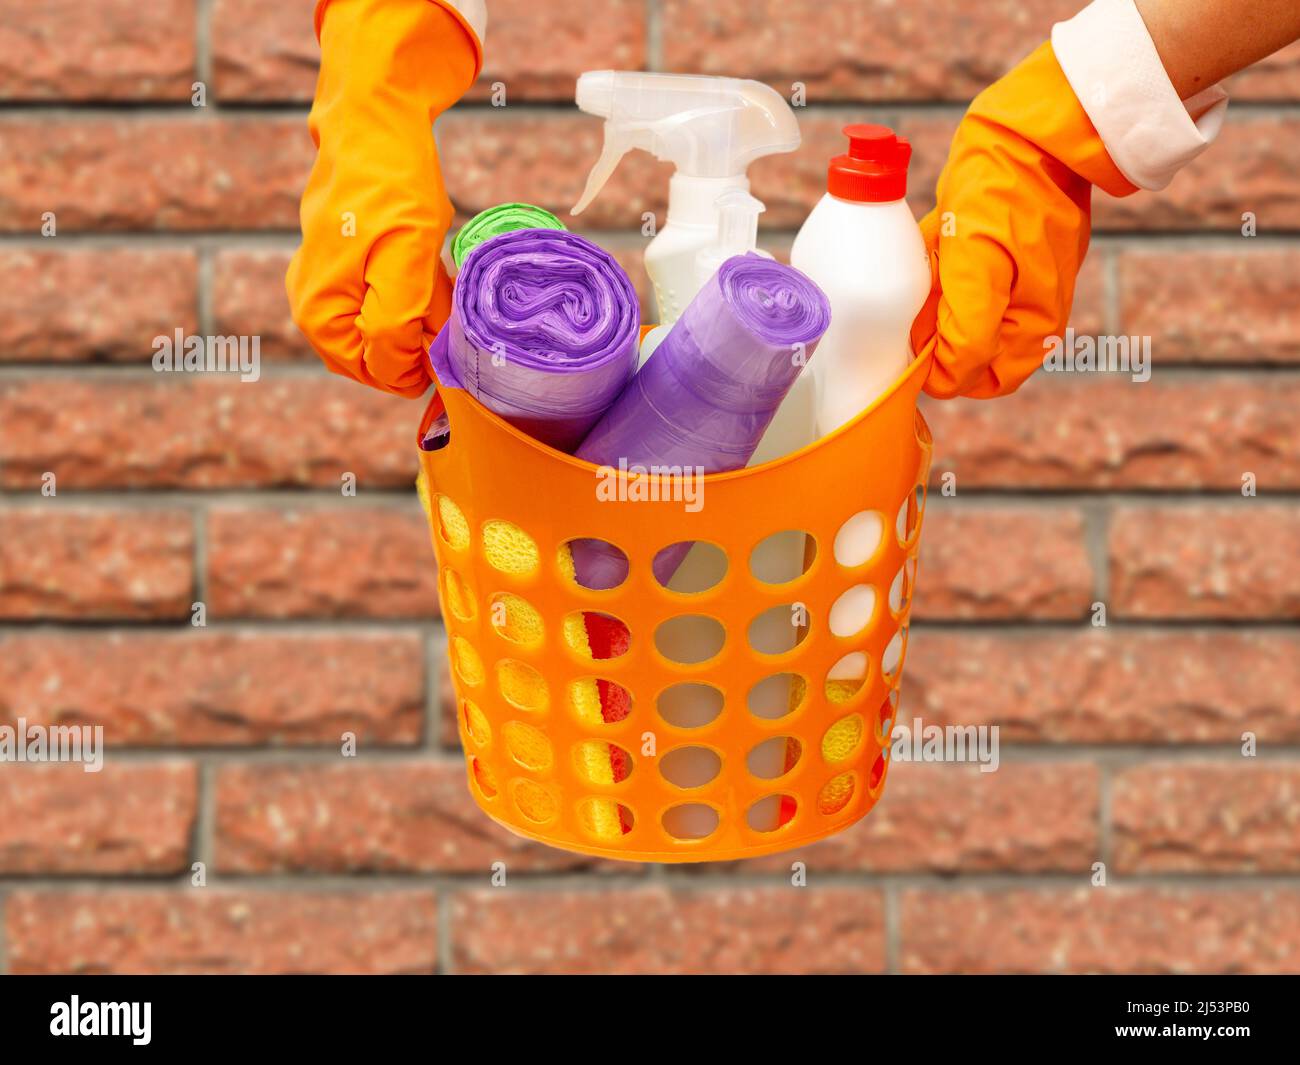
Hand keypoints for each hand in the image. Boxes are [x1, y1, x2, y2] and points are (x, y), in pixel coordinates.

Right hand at [286, 0, 483, 397]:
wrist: (375, 122)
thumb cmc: (392, 186)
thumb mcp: (407, 258)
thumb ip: (397, 325)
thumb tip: (398, 375)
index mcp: (320, 314)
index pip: (383, 374)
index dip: (424, 363)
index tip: (453, 334)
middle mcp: (313, 309)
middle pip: (383, 358)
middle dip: (421, 340)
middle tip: (445, 301)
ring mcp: (325, 289)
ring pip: (389, 333)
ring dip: (421, 319)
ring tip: (433, 277)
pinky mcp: (343, 271)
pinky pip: (386, 306)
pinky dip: (413, 297)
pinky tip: (424, 266)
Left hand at [910, 42, 1135, 398]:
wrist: (1028, 130)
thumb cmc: (1008, 195)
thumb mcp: (981, 271)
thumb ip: (969, 332)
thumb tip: (950, 379)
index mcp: (1034, 326)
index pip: (982, 379)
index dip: (944, 372)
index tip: (913, 345)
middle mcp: (1027, 311)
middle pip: (969, 351)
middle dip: (937, 334)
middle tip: (915, 305)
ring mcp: (1014, 281)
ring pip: (959, 315)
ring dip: (935, 301)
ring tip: (929, 269)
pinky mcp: (998, 253)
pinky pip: (958, 280)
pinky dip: (938, 270)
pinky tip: (932, 245)